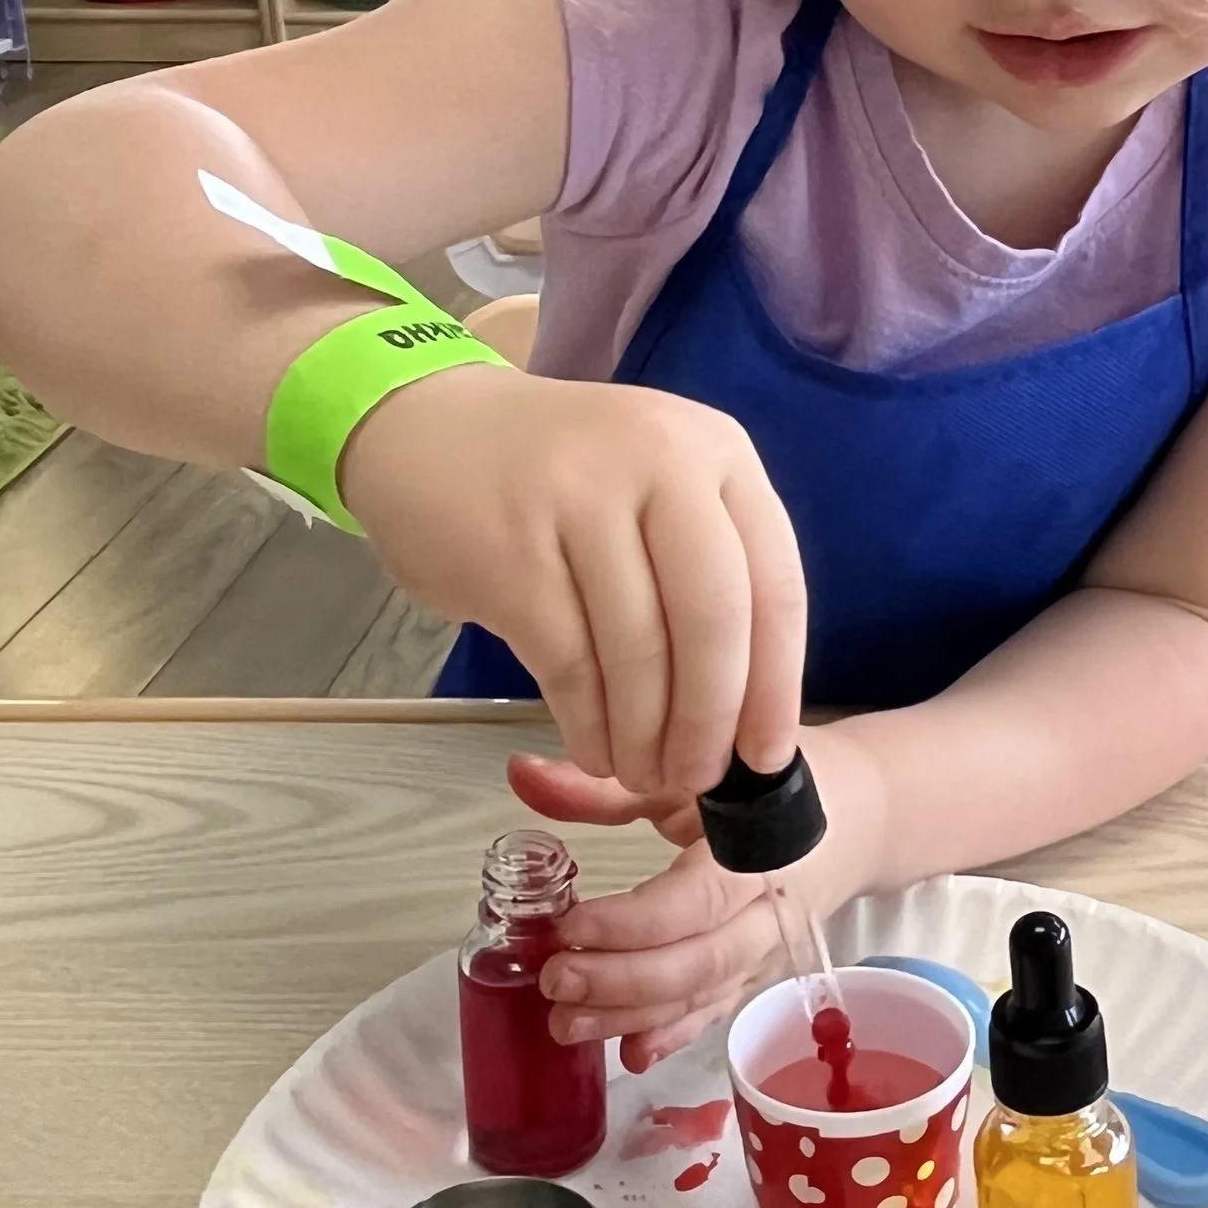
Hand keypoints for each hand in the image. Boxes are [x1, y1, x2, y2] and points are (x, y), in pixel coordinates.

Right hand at [339, 364, 806, 796]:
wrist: (431, 427)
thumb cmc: (564, 479)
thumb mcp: (660, 486)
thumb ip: (713, 571)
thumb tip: (748, 717)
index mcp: (717, 451)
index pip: (774, 584)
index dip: (776, 685)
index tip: (765, 757)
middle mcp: (658, 461)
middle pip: (713, 620)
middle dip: (709, 720)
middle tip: (697, 780)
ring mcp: (579, 498)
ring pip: (637, 649)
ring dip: (644, 735)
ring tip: (641, 775)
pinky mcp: (509, 548)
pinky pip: (567, 661)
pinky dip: (587, 722)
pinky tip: (592, 750)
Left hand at [502, 723, 889, 1070]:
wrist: (859, 811)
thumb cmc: (766, 780)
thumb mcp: (691, 769)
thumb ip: (604, 787)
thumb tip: (519, 774)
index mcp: (754, 853)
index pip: (692, 903)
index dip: (631, 925)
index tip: (570, 927)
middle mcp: (767, 912)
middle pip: (698, 964)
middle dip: (622, 982)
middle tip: (553, 983)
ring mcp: (766, 950)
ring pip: (702, 996)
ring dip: (633, 1019)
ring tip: (565, 1026)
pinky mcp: (759, 972)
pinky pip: (716, 1011)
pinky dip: (674, 1036)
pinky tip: (629, 1055)